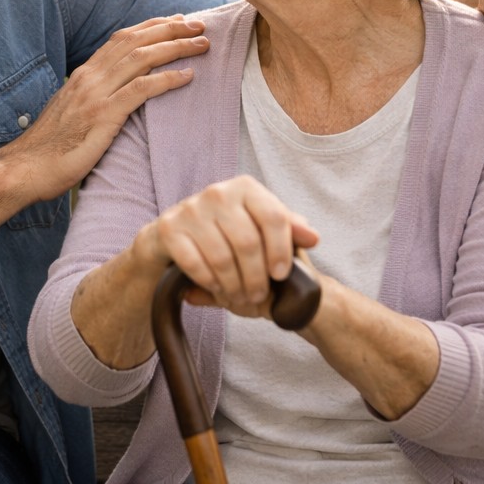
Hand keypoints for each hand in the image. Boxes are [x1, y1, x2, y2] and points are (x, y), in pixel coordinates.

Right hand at [11, 15, 209, 200]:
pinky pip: (140, 90)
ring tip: (201, 45)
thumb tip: (114, 95)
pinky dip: (166, 79)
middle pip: (136, 41)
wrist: (27, 167)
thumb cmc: (51, 147)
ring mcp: (95, 95)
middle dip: (171, 29)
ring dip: (175, 48)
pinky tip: (186, 76)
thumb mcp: (72, 112)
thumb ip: (93, 98)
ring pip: (142, 58)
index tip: (176, 21)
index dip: (151, 27)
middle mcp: (90, 77)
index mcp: (84, 74)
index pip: (122, 39)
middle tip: (199, 25)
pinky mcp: (102, 116)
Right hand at [131, 176, 318, 316]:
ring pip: (222, 257)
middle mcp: (217, 192)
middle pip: (248, 242)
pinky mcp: (169, 229)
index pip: (273, 217)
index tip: (281, 274)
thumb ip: (287, 229)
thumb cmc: (225, 233)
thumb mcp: (259, 227)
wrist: (173, 238)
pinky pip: (196, 264)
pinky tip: (218, 288)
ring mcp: (191, 209)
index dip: (281, 250)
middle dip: (256, 277)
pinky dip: (210, 282)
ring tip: (240, 297)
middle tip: (258, 295)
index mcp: (245, 187)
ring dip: (234, 285)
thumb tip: (313, 237)